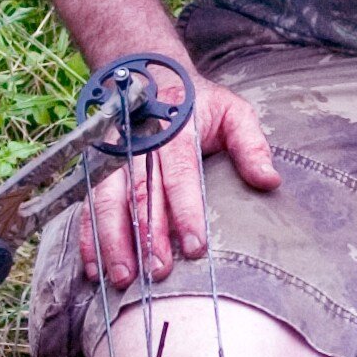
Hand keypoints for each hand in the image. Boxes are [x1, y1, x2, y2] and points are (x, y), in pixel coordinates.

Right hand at [76, 68, 281, 287]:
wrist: (155, 79)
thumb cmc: (201, 105)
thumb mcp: (233, 112)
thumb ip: (251, 144)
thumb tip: (269, 180)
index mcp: (174, 130)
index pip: (180, 174)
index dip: (186, 211)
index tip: (195, 247)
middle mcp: (137, 143)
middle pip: (140, 193)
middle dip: (148, 235)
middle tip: (158, 271)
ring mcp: (113, 157)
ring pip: (107, 201)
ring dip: (113, 241)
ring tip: (124, 277)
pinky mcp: (97, 170)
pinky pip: (87, 205)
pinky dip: (88, 238)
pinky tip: (93, 269)